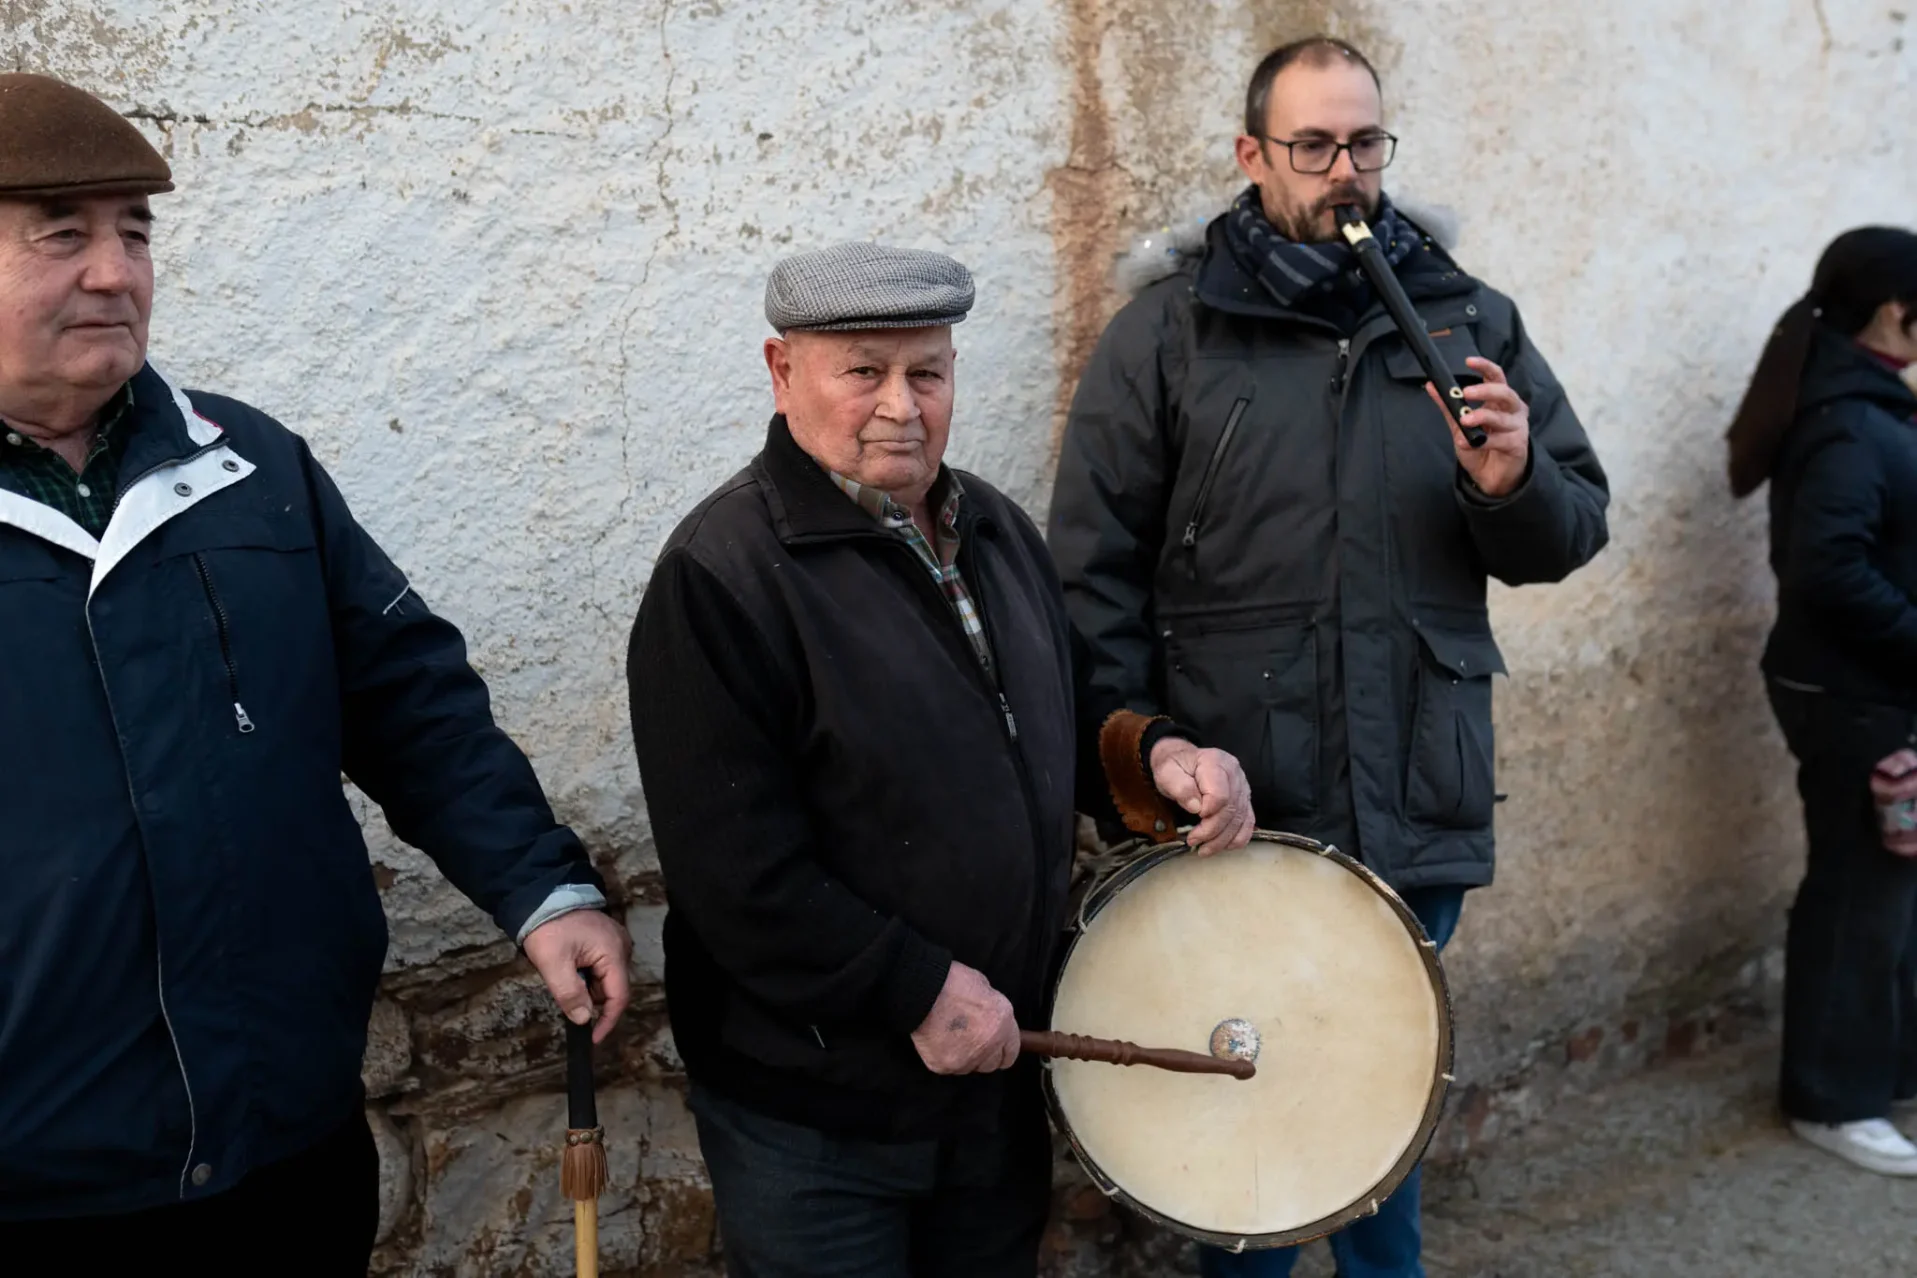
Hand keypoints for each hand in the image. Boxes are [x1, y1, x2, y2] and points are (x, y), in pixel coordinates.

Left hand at [523, 909, 633, 1043]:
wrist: (541, 898)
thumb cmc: (549, 929)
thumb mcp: (554, 965)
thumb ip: (570, 994)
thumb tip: (584, 1019)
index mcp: (614, 953)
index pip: (619, 996)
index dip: (607, 1021)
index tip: (592, 1038)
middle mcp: (621, 948)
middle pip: (612, 989)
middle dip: (592, 1001)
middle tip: (566, 1000)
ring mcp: (615, 942)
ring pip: (606, 979)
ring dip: (587, 988)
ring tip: (564, 978)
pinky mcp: (605, 939)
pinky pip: (601, 967)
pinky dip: (587, 976)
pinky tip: (570, 970)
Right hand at [911, 961, 1019, 1074]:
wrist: (923, 990)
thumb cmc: (952, 982)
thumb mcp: (984, 988)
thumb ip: (992, 1010)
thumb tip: (990, 1020)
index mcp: (1002, 1024)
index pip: (1010, 1053)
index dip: (1001, 1050)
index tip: (995, 1050)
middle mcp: (989, 1045)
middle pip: (991, 1065)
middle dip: (983, 1055)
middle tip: (969, 1041)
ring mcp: (966, 1059)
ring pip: (970, 1067)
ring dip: (964, 1058)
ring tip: (951, 1039)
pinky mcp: (944, 1065)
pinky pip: (949, 1067)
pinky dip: (944, 1057)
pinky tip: (938, 1041)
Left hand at [1149, 738, 1254, 854]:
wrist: (1183, 759)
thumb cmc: (1175, 766)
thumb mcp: (1167, 772)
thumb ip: (1180, 787)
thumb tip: (1195, 807)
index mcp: (1216, 763)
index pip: (1220, 794)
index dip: (1207, 812)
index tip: (1193, 818)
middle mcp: (1235, 774)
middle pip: (1231, 810)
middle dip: (1212, 831)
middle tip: (1192, 841)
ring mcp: (1243, 788)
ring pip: (1240, 819)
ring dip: (1223, 840)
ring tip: (1204, 850)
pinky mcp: (1244, 800)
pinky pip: (1248, 822)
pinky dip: (1238, 838)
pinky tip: (1224, 846)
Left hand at [1425, 356, 1529, 497]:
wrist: (1491, 477)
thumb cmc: (1480, 447)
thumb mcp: (1460, 424)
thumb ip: (1449, 405)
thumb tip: (1432, 385)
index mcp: (1499, 401)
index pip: (1496, 377)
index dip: (1485, 366)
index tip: (1468, 361)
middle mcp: (1512, 410)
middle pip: (1505, 393)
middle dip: (1485, 391)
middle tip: (1466, 393)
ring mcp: (1517, 427)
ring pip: (1501, 417)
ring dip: (1481, 417)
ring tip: (1465, 421)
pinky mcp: (1517, 445)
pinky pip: (1500, 440)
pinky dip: (1481, 443)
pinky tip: (1468, 444)